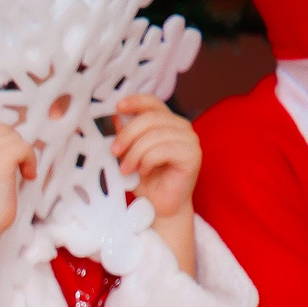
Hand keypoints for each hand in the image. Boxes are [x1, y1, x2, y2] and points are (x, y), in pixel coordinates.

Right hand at [0, 118, 34, 237]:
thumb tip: (5, 139)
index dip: (1, 137)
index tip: (7, 157)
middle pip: (1, 129)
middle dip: (13, 146)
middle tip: (16, 166)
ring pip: (15, 138)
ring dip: (23, 155)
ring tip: (21, 173)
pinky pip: (25, 148)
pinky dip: (31, 161)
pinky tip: (27, 176)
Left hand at [111, 94, 198, 221]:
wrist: (160, 205)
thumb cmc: (146, 180)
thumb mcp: (129, 154)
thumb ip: (126, 135)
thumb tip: (117, 116)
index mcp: (167, 122)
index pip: (153, 102)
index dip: (135, 101)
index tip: (117, 106)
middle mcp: (181, 126)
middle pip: (149, 118)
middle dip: (127, 136)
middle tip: (115, 152)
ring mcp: (190, 139)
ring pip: (154, 135)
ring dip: (134, 153)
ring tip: (127, 169)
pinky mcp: (192, 154)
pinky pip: (162, 150)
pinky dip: (147, 161)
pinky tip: (144, 171)